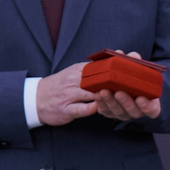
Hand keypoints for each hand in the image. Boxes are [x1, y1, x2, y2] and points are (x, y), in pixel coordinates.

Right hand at [37, 61, 160, 125]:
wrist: (34, 98)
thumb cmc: (60, 86)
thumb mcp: (75, 73)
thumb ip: (94, 70)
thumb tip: (118, 60)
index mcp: (78, 71)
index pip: (101, 66)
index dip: (118, 66)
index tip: (135, 66)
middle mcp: (74, 81)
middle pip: (98, 79)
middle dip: (117, 81)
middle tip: (134, 84)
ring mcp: (69, 95)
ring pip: (91, 93)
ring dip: (107, 95)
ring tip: (122, 96)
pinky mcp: (65, 109)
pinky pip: (81, 109)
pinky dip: (92, 108)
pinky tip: (102, 108)